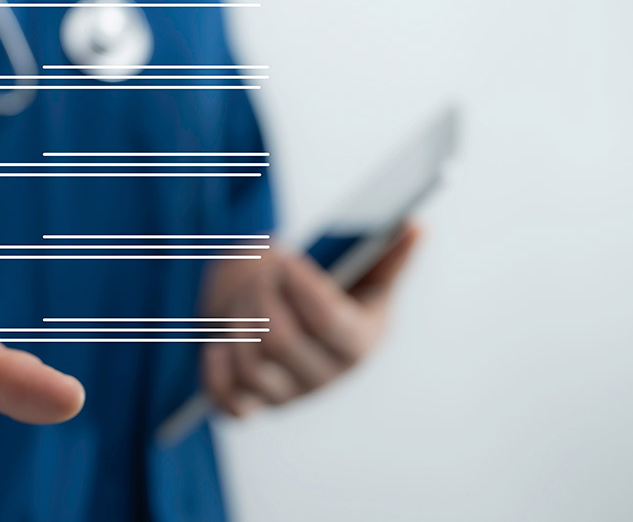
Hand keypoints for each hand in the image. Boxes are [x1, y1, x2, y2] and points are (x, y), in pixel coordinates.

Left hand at [201, 227, 419, 415]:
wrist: (291, 326)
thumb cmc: (332, 295)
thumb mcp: (363, 275)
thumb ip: (386, 254)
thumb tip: (415, 225)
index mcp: (358, 344)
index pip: (326, 320)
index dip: (300, 286)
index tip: (284, 259)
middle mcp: (324, 378)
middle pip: (280, 340)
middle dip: (262, 297)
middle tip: (261, 273)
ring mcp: (288, 397)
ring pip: (249, 365)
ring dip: (237, 321)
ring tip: (244, 297)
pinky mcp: (252, 407)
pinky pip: (227, 402)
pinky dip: (216, 371)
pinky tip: (217, 344)